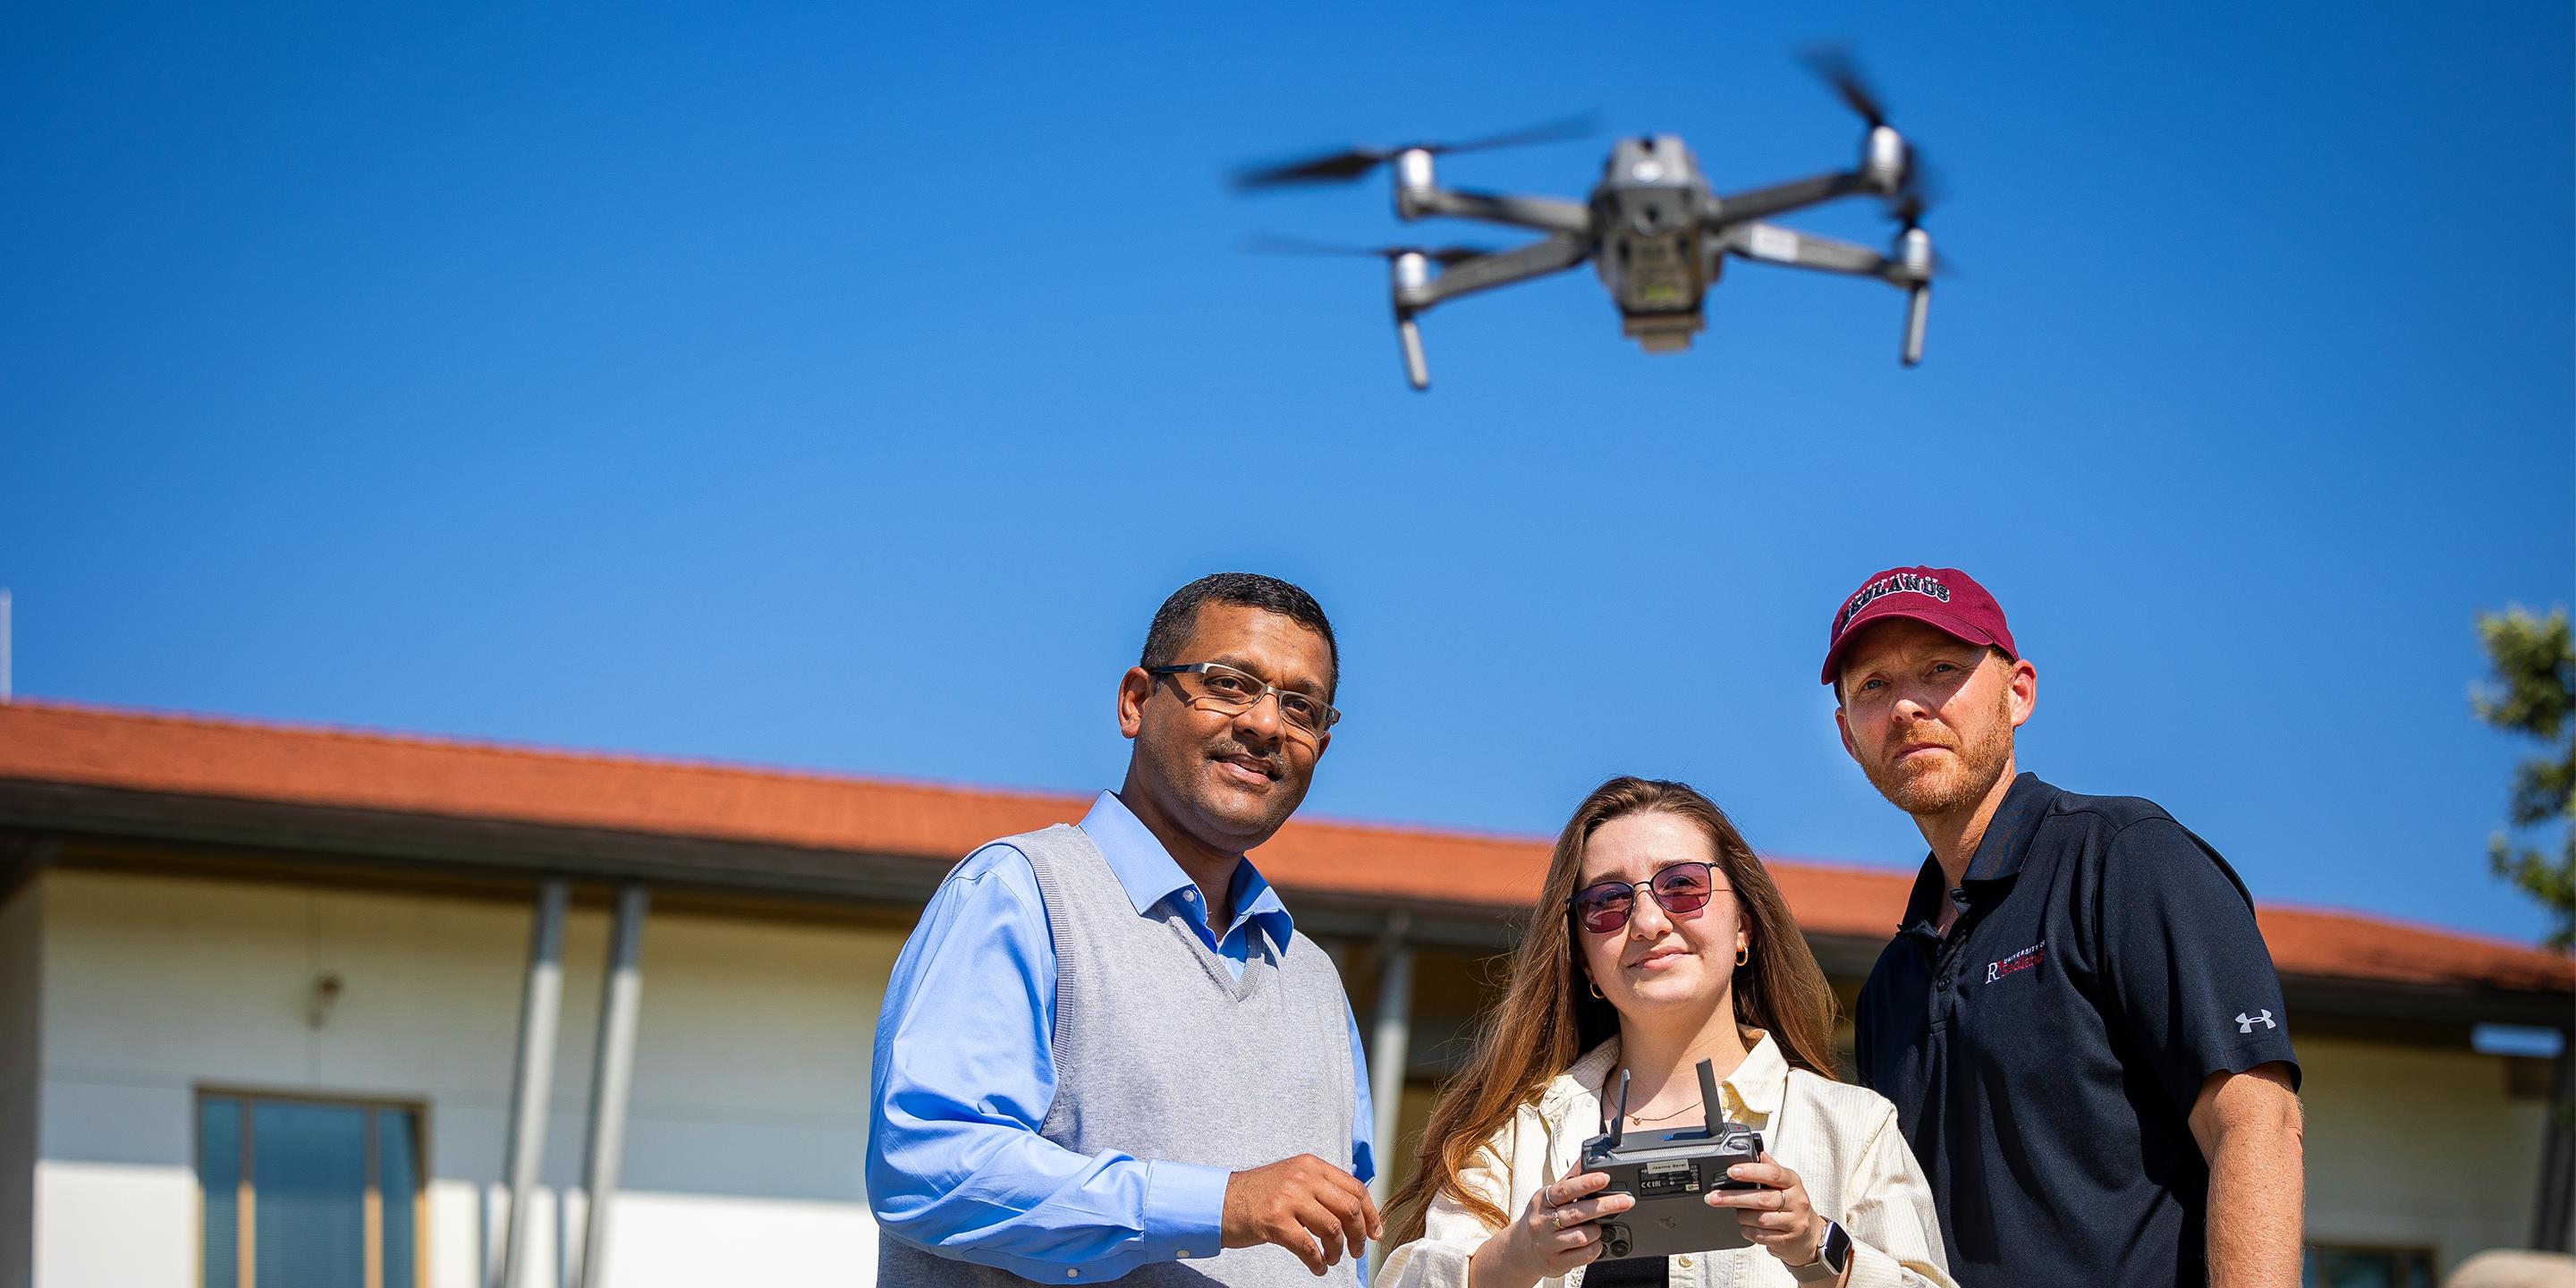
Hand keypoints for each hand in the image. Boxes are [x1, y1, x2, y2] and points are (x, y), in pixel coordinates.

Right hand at [1223, 1154, 1381, 1276]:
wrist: (1219, 1201)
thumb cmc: (1258, 1195)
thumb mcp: (1292, 1177)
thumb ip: (1321, 1187)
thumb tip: (1355, 1211)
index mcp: (1311, 1165)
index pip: (1355, 1188)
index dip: (1370, 1214)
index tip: (1375, 1233)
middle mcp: (1303, 1177)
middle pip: (1348, 1209)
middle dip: (1359, 1235)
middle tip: (1357, 1251)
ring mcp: (1289, 1198)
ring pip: (1332, 1229)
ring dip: (1337, 1250)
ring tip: (1332, 1259)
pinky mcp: (1275, 1221)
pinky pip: (1308, 1247)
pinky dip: (1317, 1262)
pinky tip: (1317, 1267)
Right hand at [1471, 1172, 1632, 1287]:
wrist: (1521, 1251)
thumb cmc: (1541, 1219)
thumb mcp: (1548, 1196)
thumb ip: (1569, 1179)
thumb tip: (1585, 1157)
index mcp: (1542, 1201)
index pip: (1564, 1190)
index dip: (1585, 1183)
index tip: (1604, 1177)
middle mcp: (1543, 1222)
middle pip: (1577, 1213)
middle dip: (1604, 1206)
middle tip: (1626, 1201)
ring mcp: (1548, 1244)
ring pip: (1581, 1236)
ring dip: (1596, 1231)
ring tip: (1600, 1227)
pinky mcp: (1556, 1262)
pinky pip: (1583, 1255)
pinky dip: (1595, 1248)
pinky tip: (1596, 1242)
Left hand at [1707, 1152, 1825, 1266]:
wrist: (1808, 1235)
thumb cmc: (1792, 1204)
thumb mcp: (1785, 1183)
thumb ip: (1769, 1167)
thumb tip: (1754, 1149)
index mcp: (1792, 1182)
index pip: (1773, 1174)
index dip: (1751, 1171)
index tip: (1731, 1171)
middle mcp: (1796, 1201)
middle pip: (1762, 1199)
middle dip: (1734, 1197)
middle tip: (1714, 1197)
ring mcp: (1793, 1222)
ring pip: (1760, 1219)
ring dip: (1742, 1216)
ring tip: (1736, 1212)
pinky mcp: (1786, 1240)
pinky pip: (1760, 1235)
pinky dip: (1747, 1230)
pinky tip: (1745, 1226)